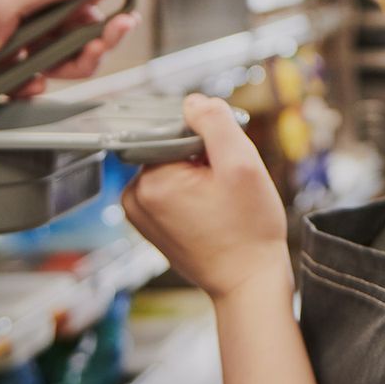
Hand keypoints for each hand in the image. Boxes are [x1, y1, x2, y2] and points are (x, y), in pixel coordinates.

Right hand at [0, 0, 137, 97]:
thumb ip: (6, 9)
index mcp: (14, 14)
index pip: (2, 62)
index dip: (15, 82)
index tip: (38, 87)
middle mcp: (36, 24)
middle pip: (49, 68)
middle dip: (77, 61)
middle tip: (95, 48)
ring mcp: (61, 26)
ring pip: (77, 60)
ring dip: (102, 45)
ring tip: (119, 24)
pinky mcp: (84, 25)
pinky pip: (97, 46)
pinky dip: (114, 34)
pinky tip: (125, 18)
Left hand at [122, 95, 289, 300]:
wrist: (248, 282)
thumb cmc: (249, 231)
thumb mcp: (242, 165)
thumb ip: (214, 122)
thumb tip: (192, 101)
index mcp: (150, 181)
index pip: (176, 130)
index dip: (208, 140)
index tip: (226, 165)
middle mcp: (135, 196)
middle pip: (173, 148)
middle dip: (204, 157)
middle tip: (227, 186)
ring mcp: (140, 212)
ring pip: (174, 166)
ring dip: (200, 173)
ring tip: (221, 199)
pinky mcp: (151, 223)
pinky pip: (172, 188)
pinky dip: (194, 190)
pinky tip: (213, 209)